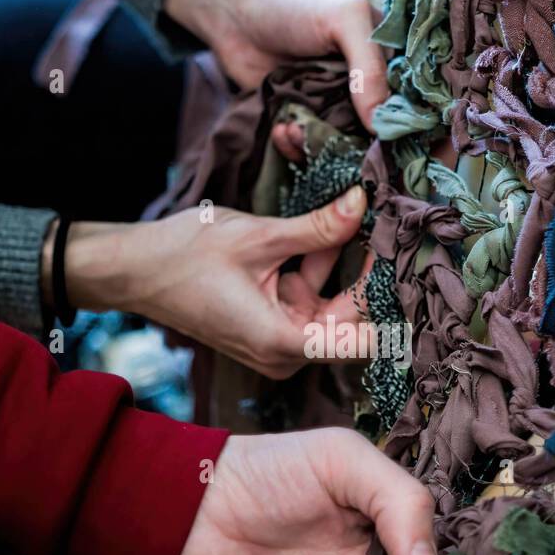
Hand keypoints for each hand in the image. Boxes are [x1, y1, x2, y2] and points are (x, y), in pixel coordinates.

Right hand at [58, 185, 374, 379]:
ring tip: (368, 215)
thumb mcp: (258, 237)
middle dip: (370, 271)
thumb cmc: (184, 256)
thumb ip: (317, 227)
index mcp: (283, 343)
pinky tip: (333, 225)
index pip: (363, 342)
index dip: (395, 312)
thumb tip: (363, 203)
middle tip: (396, 224)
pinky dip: (318, 264)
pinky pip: (311, 296)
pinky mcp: (272, 324)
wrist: (133, 269)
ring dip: (344, 262)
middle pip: (352, 317)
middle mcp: (286, 352)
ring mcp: (279, 340)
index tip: (421, 278)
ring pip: (334, 302)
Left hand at [163, 0, 389, 130]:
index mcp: (385, 60)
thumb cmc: (294, 4)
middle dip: (353, 144)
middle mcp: (364, 89)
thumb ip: (370, 67)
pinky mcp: (302, 122)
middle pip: (374, 135)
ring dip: (319, 148)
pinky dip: (296, 148)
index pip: (407, 104)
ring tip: (294, 130)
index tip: (385, 142)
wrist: (233, 10)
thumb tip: (381, 126)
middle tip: (329, 138)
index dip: (399, 126)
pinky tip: (282, 130)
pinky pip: (309, 150)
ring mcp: (332, 108)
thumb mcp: (345, 19)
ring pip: (340, 147)